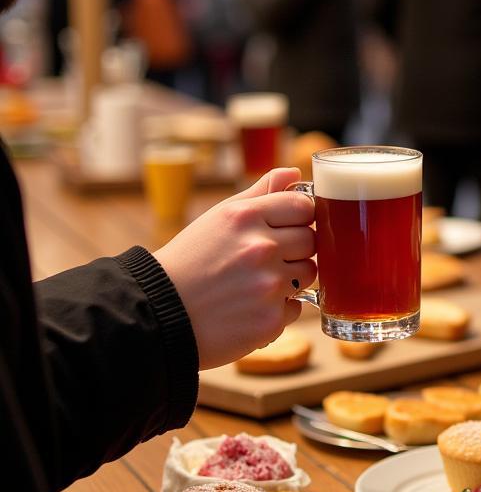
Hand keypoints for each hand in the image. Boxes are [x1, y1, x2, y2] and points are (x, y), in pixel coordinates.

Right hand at [154, 168, 315, 368]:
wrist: (158, 312)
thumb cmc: (191, 261)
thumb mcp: (218, 218)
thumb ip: (260, 194)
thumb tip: (294, 172)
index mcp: (246, 217)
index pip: (304, 206)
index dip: (299, 217)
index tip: (286, 227)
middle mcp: (260, 248)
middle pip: (311, 240)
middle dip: (295, 249)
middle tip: (264, 259)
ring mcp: (268, 285)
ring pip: (308, 273)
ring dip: (290, 278)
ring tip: (254, 283)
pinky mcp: (271, 319)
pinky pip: (296, 306)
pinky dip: (277, 308)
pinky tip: (249, 307)